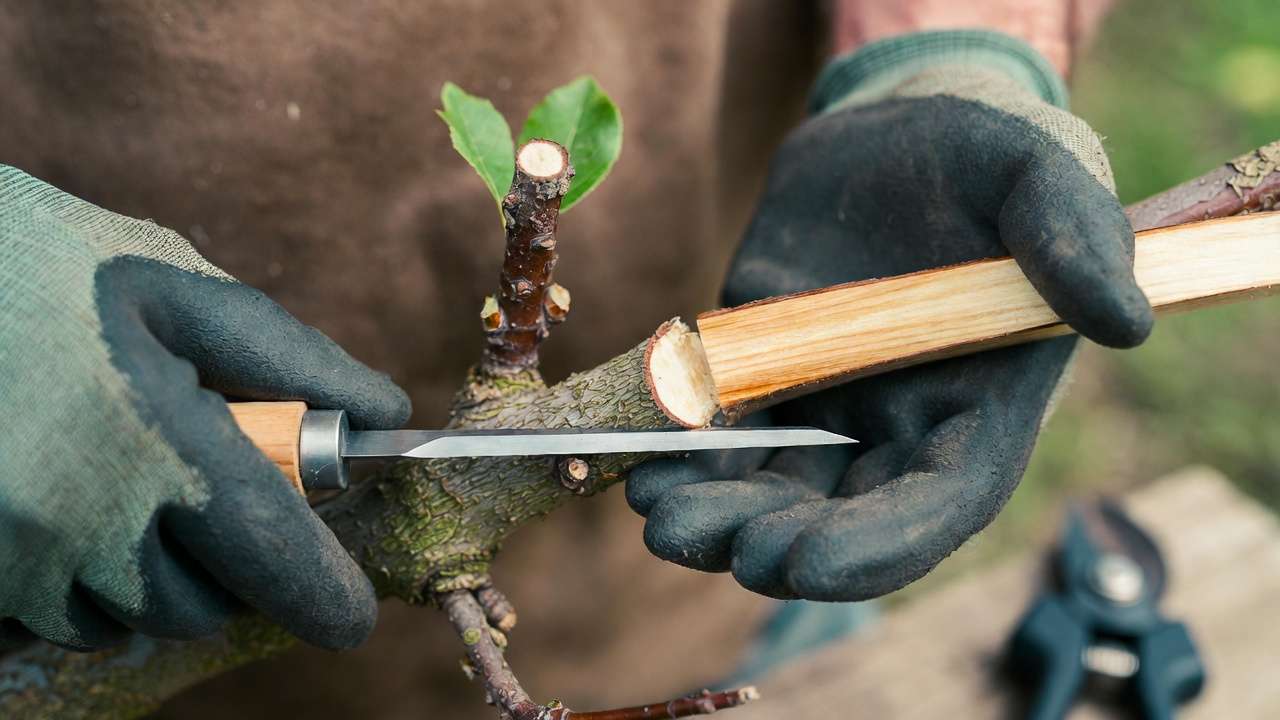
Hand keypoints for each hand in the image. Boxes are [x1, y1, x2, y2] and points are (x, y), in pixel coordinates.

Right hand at [0, 166, 409, 650]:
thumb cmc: (50, 268)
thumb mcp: (178, 290)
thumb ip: (291, 359)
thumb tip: (383, 414)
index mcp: (153, 437)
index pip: (271, 557)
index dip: (324, 596)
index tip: (349, 613)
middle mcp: (76, 516)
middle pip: (199, 606)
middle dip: (226, 563)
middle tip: (204, 488)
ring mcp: (11, 552)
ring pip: (126, 618)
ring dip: (149, 573)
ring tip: (122, 477)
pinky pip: (54, 617)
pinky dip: (81, 580)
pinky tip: (69, 501)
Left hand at [627, 32, 1151, 600]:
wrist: (898, 128)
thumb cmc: (984, 157)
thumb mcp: (1039, 170)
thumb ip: (1074, 236)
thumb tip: (1121, 320)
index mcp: (978, 406)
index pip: (937, 506)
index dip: (874, 547)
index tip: (800, 563)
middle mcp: (901, 425)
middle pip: (840, 517)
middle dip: (769, 541)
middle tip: (695, 537)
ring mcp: (829, 406)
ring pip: (774, 490)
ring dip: (715, 516)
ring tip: (658, 515)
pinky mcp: (767, 373)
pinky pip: (725, 437)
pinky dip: (687, 463)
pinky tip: (645, 468)